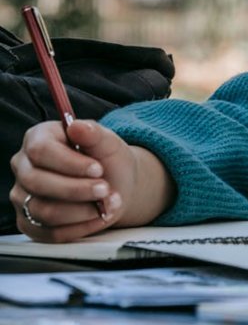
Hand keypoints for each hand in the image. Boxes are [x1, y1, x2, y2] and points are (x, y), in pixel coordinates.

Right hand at [9, 120, 171, 240]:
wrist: (113, 186)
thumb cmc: (106, 160)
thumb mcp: (108, 143)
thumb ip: (94, 133)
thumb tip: (77, 126)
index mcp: (38, 139)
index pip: (41, 150)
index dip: (69, 162)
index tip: (97, 168)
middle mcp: (24, 168)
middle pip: (38, 182)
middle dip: (77, 189)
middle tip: (105, 189)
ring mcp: (23, 198)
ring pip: (44, 211)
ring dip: (82, 210)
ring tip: (109, 202)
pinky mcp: (31, 223)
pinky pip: (50, 232)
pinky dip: (80, 227)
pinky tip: (100, 217)